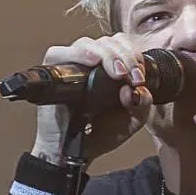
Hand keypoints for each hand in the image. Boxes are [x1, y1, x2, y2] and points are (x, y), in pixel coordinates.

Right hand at [33, 33, 154, 162]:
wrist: (76, 153)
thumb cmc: (100, 134)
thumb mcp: (132, 120)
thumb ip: (142, 103)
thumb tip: (135, 88)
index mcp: (107, 69)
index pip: (119, 44)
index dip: (133, 54)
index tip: (139, 77)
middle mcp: (88, 64)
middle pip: (106, 41)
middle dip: (125, 56)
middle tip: (132, 76)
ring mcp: (70, 67)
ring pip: (87, 43)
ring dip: (107, 54)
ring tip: (117, 73)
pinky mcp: (53, 74)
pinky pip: (60, 53)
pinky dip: (79, 54)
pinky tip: (93, 63)